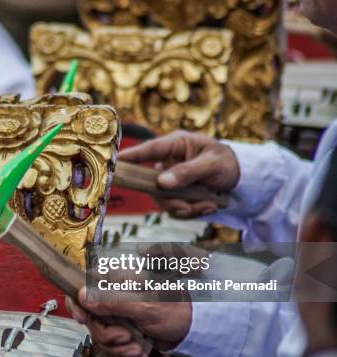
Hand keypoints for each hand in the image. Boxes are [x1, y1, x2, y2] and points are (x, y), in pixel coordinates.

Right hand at [66, 288, 190, 356]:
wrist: (195, 328)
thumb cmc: (174, 309)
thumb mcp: (142, 304)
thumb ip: (111, 300)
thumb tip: (82, 294)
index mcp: (116, 280)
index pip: (82, 285)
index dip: (76, 303)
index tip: (83, 319)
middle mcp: (114, 295)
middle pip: (90, 317)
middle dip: (106, 334)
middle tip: (125, 337)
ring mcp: (119, 313)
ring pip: (100, 333)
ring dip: (119, 346)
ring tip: (137, 348)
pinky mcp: (126, 329)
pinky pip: (114, 344)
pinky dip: (127, 352)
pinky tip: (141, 353)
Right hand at [118, 130, 239, 217]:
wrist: (241, 177)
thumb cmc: (226, 162)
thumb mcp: (212, 164)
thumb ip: (187, 172)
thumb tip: (161, 182)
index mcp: (175, 146)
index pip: (149, 150)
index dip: (130, 157)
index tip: (114, 164)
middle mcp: (168, 163)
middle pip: (152, 183)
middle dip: (169, 198)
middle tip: (185, 207)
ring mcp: (170, 180)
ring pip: (164, 199)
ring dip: (184, 207)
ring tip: (208, 205)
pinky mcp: (176, 195)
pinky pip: (175, 208)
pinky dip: (192, 211)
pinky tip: (209, 206)